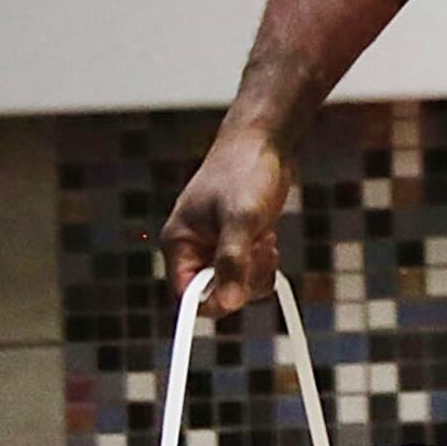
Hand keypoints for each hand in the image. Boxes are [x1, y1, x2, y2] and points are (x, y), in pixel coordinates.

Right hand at [161, 129, 293, 314]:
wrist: (264, 141)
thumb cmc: (244, 171)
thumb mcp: (241, 218)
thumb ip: (233, 261)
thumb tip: (229, 303)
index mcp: (179, 243)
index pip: (185, 295)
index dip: (212, 301)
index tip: (239, 291)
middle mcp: (193, 249)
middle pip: (213, 293)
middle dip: (240, 279)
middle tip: (257, 251)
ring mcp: (215, 247)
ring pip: (233, 286)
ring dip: (254, 271)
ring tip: (263, 240)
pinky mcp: (236, 243)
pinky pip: (247, 273)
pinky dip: (261, 264)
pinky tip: (267, 238)